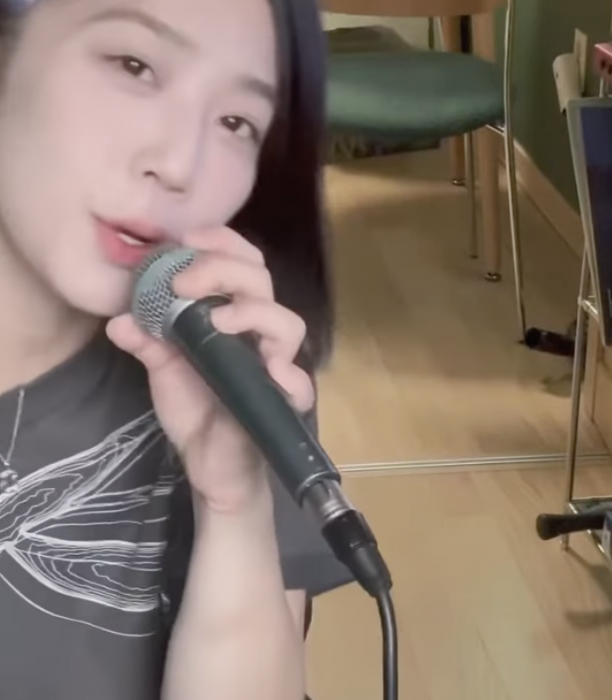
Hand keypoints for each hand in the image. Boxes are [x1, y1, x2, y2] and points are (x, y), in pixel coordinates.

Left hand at [106, 227, 314, 511]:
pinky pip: (300, 386)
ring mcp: (274, 366)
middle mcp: (257, 334)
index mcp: (232, 317)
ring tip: (220, 320)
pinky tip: (274, 372)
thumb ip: (148, 343)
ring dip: (255, 313)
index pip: (241, 266)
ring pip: (287, 324)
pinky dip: (291, 376)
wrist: (212, 465)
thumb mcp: (165, 372)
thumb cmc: (197, 411)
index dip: (221, 244)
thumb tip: (119, 321)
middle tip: (185, 280)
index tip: (186, 240)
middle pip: (262, 283)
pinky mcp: (283, 402)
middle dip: (226, 270)